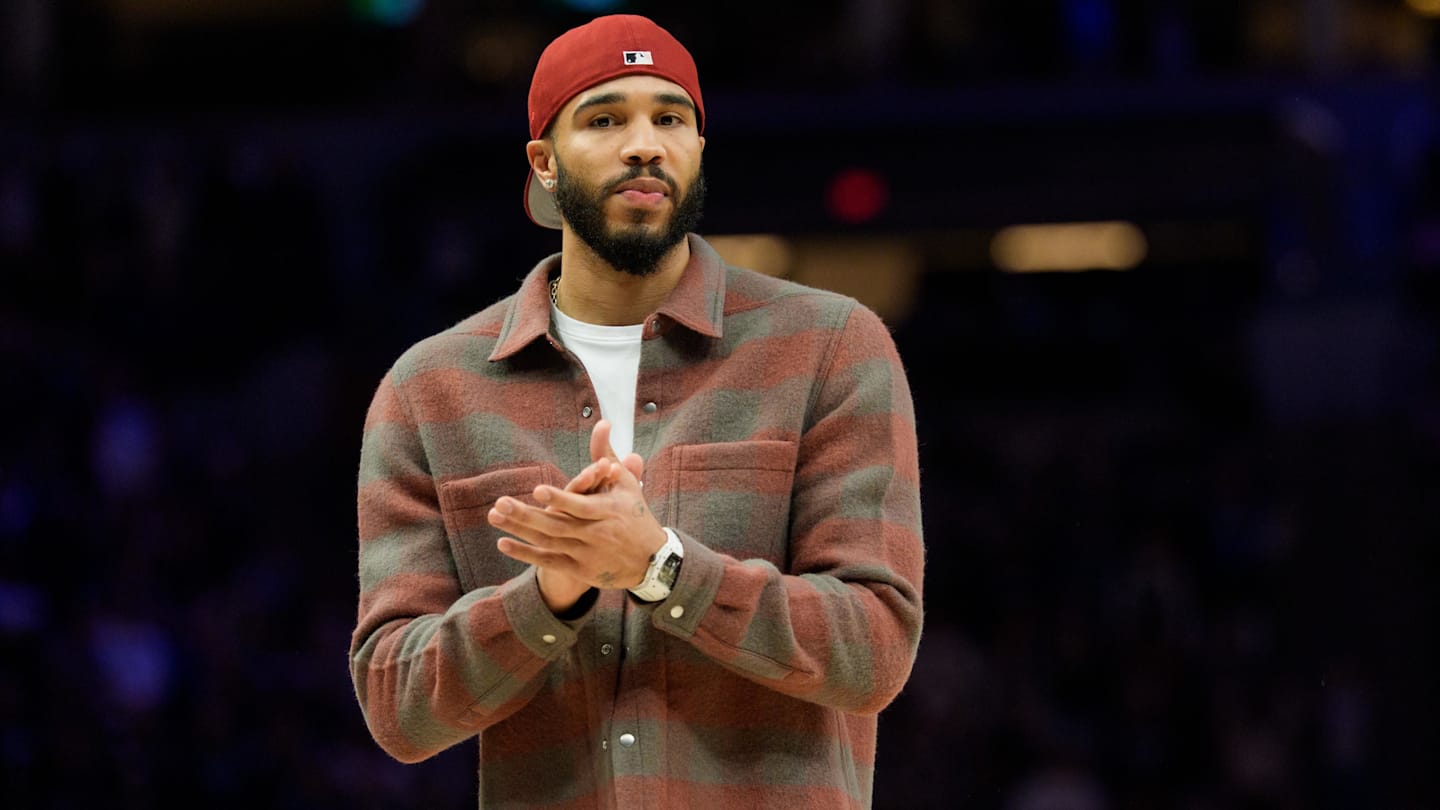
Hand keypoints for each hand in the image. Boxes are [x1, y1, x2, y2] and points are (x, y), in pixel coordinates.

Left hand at [490, 420, 662, 598]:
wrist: (651, 561)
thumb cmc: (634, 513)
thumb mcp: (624, 482)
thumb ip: (606, 454)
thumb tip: (602, 422)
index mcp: (609, 511)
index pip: (581, 505)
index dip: (560, 499)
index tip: (537, 489)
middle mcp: (596, 534)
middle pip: (557, 525)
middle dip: (527, 516)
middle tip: (500, 503)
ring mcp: (586, 554)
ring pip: (548, 543)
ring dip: (520, 531)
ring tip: (494, 516)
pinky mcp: (580, 570)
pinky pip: (548, 562)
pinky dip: (526, 554)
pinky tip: (503, 543)